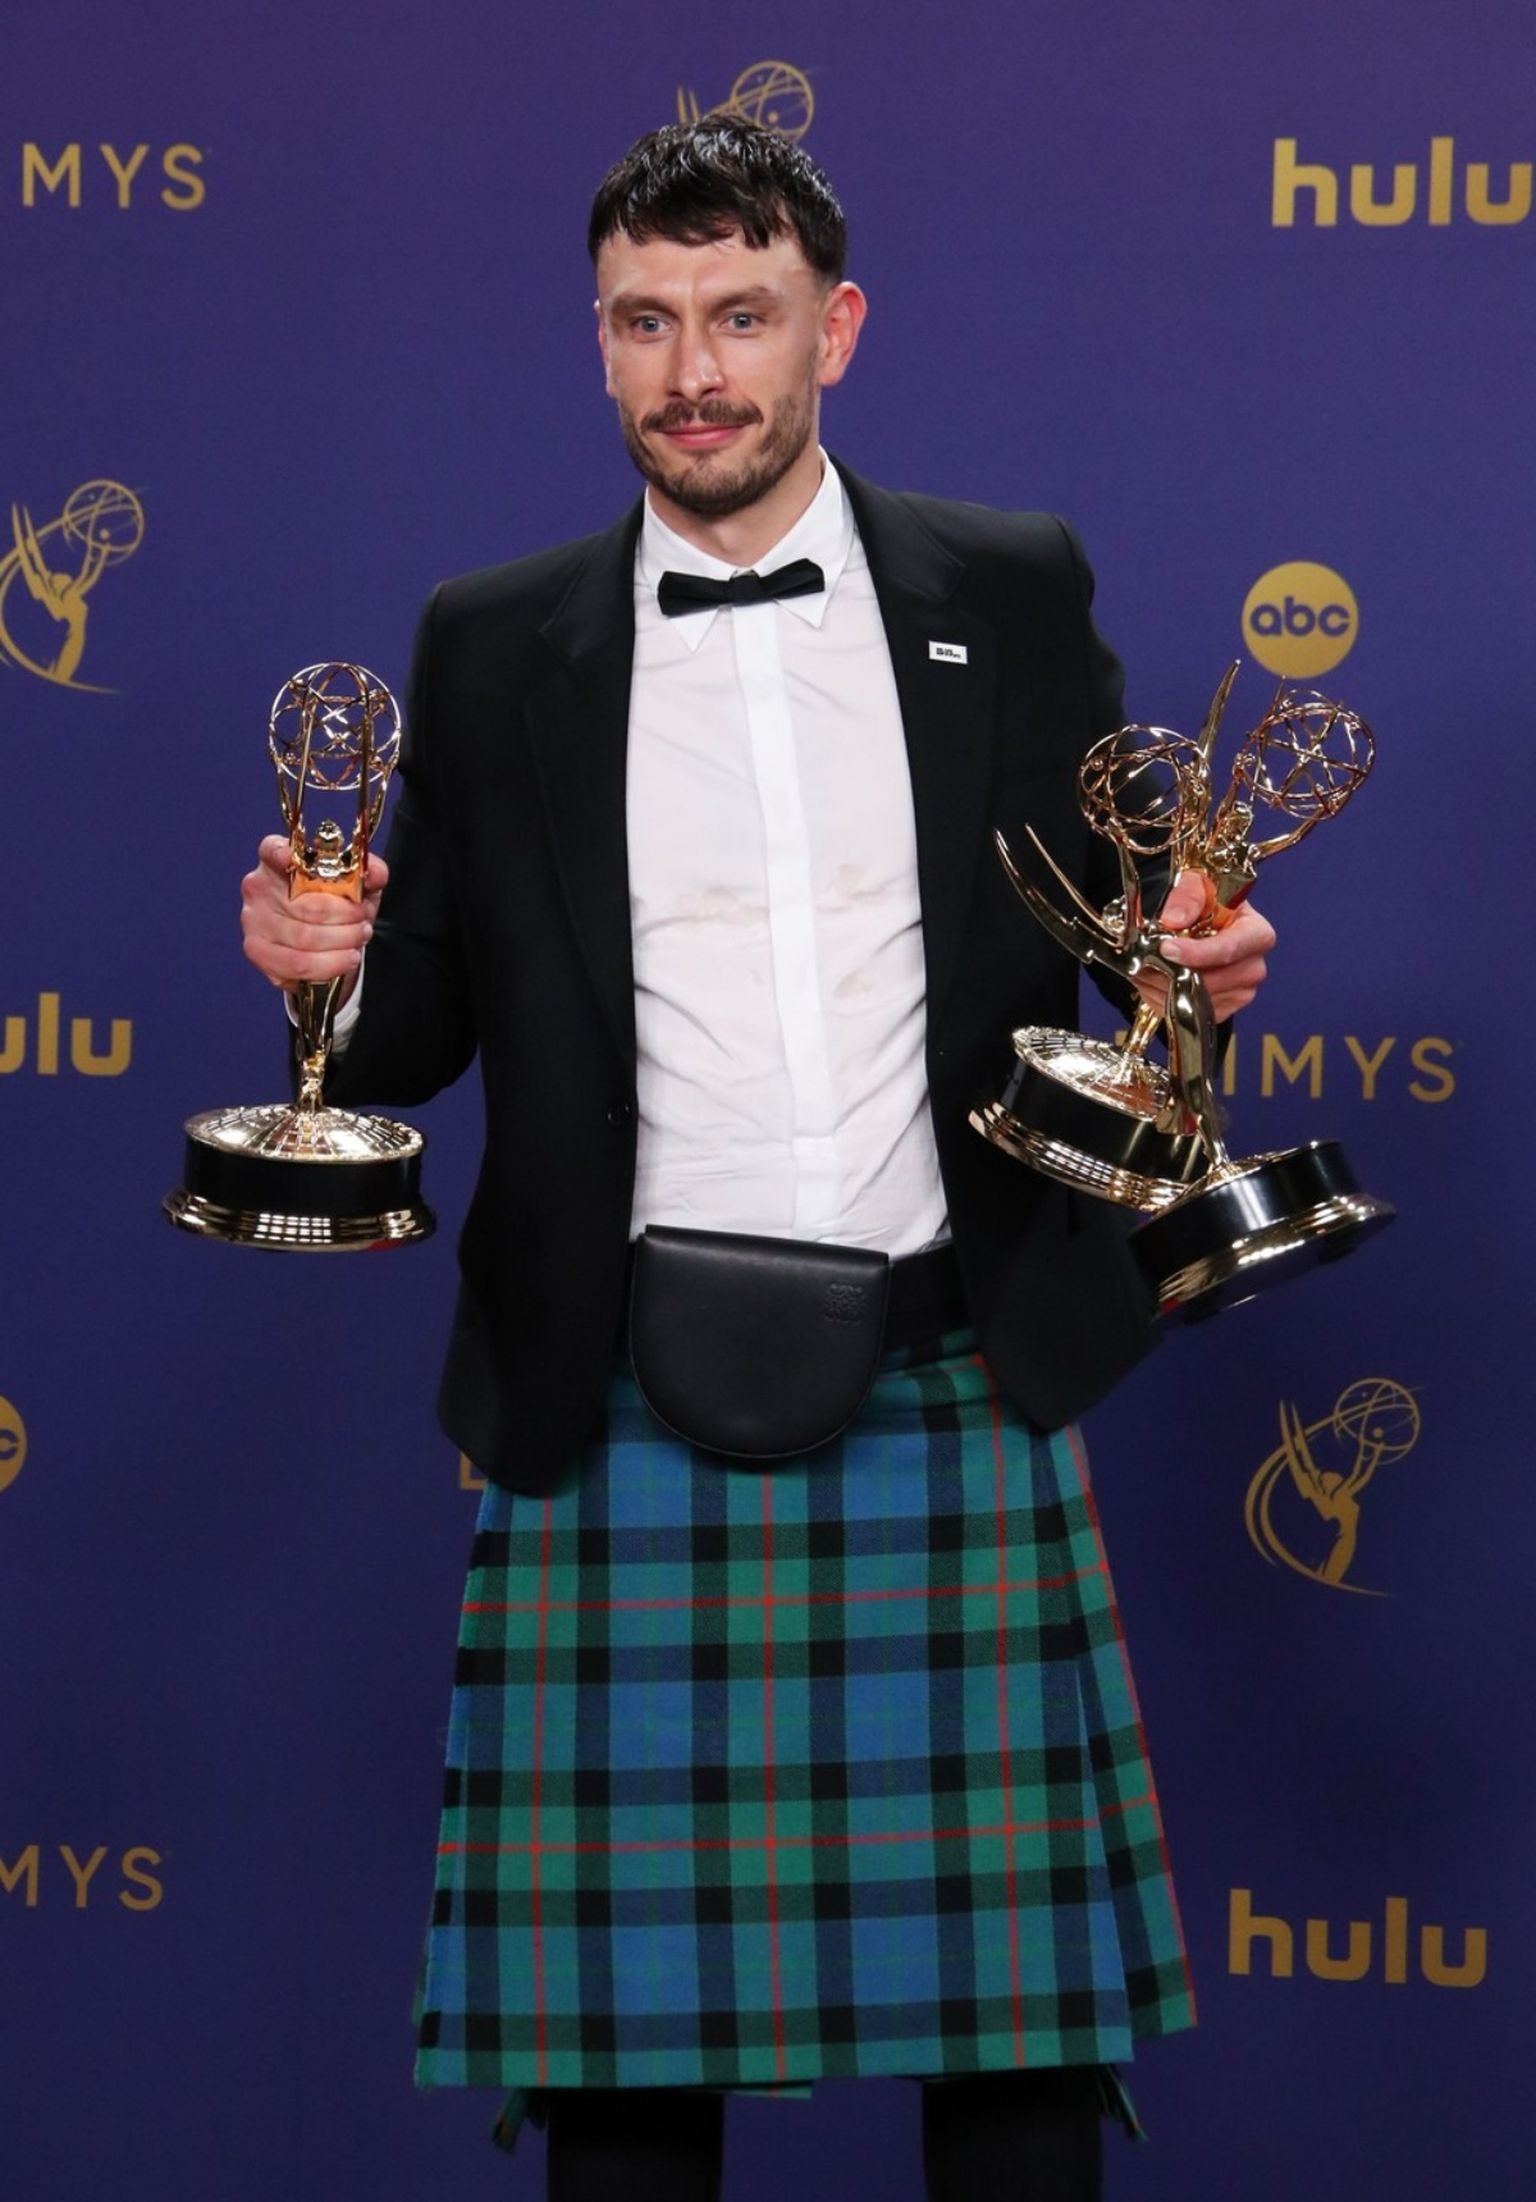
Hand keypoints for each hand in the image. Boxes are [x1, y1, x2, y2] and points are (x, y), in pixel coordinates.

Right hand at [240, 835, 387, 997]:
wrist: (324, 937)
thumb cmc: (335, 901)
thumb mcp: (357, 883)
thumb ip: (369, 873)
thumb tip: (376, 874)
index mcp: (277, 858)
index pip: (272, 850)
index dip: (282, 855)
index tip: (295, 860)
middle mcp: (259, 886)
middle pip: (306, 905)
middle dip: (345, 917)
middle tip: (363, 920)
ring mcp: (254, 920)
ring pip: (304, 938)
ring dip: (342, 941)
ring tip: (359, 938)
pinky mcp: (257, 951)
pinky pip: (297, 964)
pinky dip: (329, 964)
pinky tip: (346, 958)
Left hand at [1132, 870, 1274, 1023]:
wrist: (1200, 922)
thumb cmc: (1204, 903)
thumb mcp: (1197, 884)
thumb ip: (1187, 896)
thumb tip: (1175, 919)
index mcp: (1257, 933)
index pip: (1230, 949)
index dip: (1197, 953)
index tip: (1166, 949)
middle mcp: (1254, 967)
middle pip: (1211, 982)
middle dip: (1172, 972)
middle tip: (1140, 960)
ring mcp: (1241, 993)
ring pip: (1196, 1002)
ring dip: (1162, 987)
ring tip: (1142, 968)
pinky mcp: (1222, 1010)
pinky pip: (1189, 1015)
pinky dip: (1164, 1001)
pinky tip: (1153, 981)